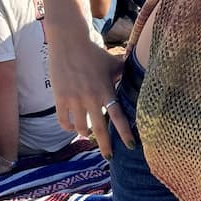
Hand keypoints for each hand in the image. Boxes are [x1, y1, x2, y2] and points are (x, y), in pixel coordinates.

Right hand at [48, 24, 132, 159]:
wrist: (69, 42)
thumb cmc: (93, 52)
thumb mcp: (113, 62)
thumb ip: (125, 72)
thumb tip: (141, 73)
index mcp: (106, 90)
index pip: (118, 116)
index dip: (124, 133)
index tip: (131, 146)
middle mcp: (91, 98)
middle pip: (99, 128)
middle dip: (105, 146)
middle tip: (110, 157)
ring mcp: (74, 99)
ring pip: (81, 127)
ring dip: (86, 133)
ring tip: (89, 134)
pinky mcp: (59, 98)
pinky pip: (64, 121)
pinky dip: (68, 128)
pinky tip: (72, 128)